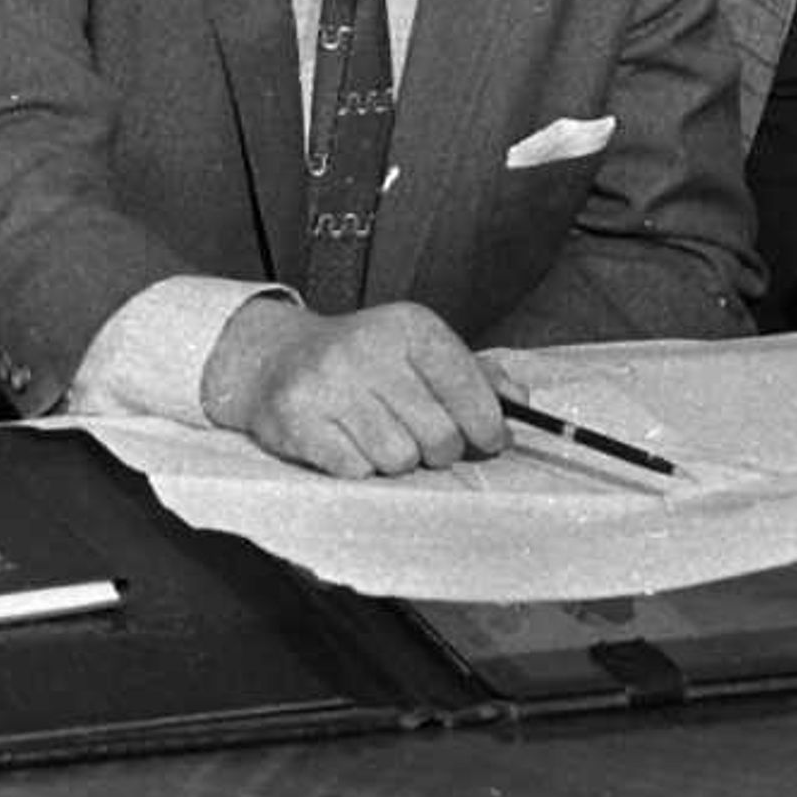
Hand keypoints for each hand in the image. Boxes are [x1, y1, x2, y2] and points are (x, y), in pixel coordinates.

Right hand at [197, 296, 522, 476]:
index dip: (488, 425)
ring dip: (395, 460)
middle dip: (439, 449)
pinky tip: (345, 441)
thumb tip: (520, 402)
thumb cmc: (364, 362)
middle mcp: (369, 348)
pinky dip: (357, 466)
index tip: (488, 439)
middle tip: (421, 438)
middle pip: (439, 436)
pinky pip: (354, 470)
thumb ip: (477, 375)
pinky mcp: (296, 418)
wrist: (276, 357)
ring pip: (398, 460)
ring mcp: (328, 383)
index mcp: (409, 326)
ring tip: (377, 435)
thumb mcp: (420, 351)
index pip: (469, 387)